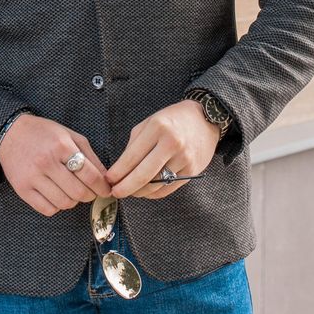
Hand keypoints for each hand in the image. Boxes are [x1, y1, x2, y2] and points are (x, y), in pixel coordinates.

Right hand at [0, 114, 111, 216]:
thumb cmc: (44, 134)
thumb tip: (106, 178)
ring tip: (72, 192)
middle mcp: (46, 162)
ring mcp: (33, 177)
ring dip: (73, 202)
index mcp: (61, 146)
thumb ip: (90, 156)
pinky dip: (57, 207)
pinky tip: (57, 196)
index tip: (106, 190)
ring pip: (64, 203)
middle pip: (78, 192)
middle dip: (90, 196)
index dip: (102, 187)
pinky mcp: (22, 189)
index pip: (89, 175)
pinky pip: (47, 209)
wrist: (11, 134)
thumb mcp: (70, 136)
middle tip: (90, 192)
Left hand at [105, 99, 219, 198]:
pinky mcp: (192, 171)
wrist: (205, 120)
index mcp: (157, 128)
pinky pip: (168, 188)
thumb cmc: (172, 121)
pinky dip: (154, 193)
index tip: (108, 180)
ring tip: (130, 191)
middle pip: (143, 175)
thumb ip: (134, 145)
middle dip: (125, 187)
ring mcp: (184, 158)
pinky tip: (145, 191)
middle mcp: (172, 143)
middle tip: (115, 192)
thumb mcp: (149, 123)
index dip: (118, 172)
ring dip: (139, 192)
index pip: (132, 157)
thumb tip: (119, 169)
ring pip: (156, 184)